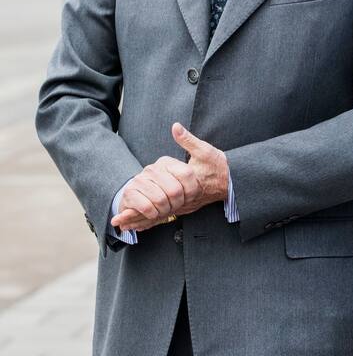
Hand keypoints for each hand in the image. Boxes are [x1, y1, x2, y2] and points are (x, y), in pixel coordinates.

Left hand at [110, 123, 228, 231]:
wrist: (233, 180)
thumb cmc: (218, 165)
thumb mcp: (204, 150)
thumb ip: (188, 140)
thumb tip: (175, 127)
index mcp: (184, 188)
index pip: (156, 201)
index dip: (139, 207)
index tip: (122, 209)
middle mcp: (183, 200)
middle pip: (155, 214)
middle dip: (135, 218)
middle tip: (117, 222)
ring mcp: (185, 205)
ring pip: (161, 217)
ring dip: (143, 222)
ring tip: (124, 227)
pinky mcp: (187, 206)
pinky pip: (168, 216)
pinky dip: (154, 221)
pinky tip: (143, 224)